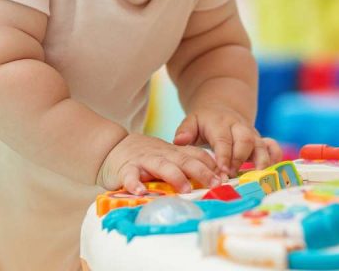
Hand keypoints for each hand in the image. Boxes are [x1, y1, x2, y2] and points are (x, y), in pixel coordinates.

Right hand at [97, 133, 221, 194]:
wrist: (113, 147)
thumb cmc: (145, 156)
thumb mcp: (168, 156)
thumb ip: (185, 164)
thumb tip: (213, 179)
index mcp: (174, 153)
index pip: (197, 155)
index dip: (212, 165)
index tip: (226, 176)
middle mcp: (162, 155)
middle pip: (185, 161)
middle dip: (201, 171)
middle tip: (215, 184)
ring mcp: (145, 161)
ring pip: (162, 166)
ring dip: (175, 177)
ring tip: (185, 189)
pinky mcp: (126, 169)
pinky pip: (131, 176)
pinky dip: (135, 184)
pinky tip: (141, 192)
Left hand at [173, 106, 282, 176]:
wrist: (221, 107)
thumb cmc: (204, 121)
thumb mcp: (191, 121)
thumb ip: (185, 131)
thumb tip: (179, 141)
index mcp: (220, 123)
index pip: (223, 140)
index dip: (224, 157)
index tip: (222, 172)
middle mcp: (239, 127)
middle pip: (245, 140)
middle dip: (240, 159)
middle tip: (233, 176)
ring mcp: (252, 134)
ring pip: (261, 144)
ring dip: (260, 162)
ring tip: (257, 177)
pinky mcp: (260, 141)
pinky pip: (272, 146)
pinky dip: (275, 157)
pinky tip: (271, 171)